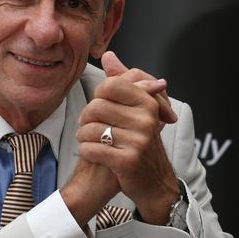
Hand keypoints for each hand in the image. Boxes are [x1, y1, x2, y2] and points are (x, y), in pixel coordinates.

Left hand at [75, 54, 178, 224]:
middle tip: (91, 129)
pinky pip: (90, 149)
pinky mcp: (127, 160)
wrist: (154, 183)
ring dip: (84, 137)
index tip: (100, 110)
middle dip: (86, 119)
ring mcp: (138, 140)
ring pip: (89, 129)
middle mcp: (146, 118)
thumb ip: (122, 81)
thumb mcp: (137, 110)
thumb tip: (108, 55)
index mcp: (147, 102)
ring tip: (91, 141)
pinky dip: (86, 151)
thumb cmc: (141, 143)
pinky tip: (94, 154)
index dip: (97, 98)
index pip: (109, 85)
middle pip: (95, 107)